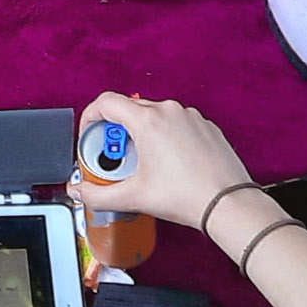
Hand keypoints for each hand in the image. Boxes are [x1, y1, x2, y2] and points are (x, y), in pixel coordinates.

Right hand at [74, 93, 252, 228]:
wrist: (227, 203)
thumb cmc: (187, 196)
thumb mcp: (134, 196)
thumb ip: (98, 194)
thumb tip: (79, 191)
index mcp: (148, 120)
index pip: (106, 102)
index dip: (90, 118)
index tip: (90, 136)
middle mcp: (169, 111)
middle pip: (130, 110)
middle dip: (117, 133)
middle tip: (116, 160)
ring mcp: (190, 117)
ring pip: (155, 117)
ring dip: (142, 136)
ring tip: (144, 166)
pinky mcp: (206, 127)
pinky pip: (177, 124)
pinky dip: (166, 138)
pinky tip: (170, 165)